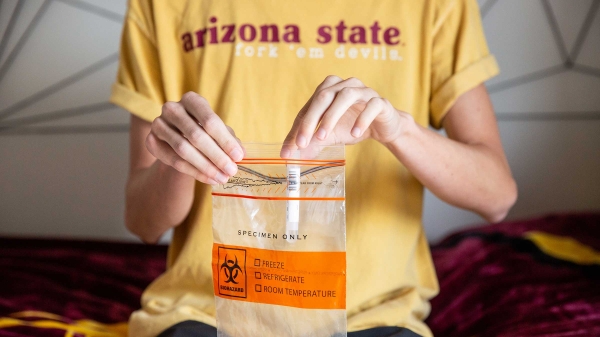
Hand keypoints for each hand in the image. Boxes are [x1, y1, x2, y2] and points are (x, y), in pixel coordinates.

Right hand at [145, 92, 243, 184]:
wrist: (179, 139)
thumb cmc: (205, 132)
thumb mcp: (219, 132)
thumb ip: (229, 140)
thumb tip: (240, 153)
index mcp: (192, 100)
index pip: (210, 120)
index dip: (225, 140)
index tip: (239, 157)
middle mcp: (172, 108)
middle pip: (196, 135)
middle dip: (216, 156)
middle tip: (232, 171)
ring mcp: (158, 124)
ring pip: (183, 149)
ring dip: (205, 167)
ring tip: (222, 178)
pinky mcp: (151, 141)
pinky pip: (173, 160)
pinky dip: (193, 172)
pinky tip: (209, 179)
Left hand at [280, 75, 412, 156]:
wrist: (383, 127)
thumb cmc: (352, 126)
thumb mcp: (330, 136)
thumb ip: (312, 142)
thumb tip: (291, 155)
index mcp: (329, 89)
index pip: (309, 107)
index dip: (298, 127)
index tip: (289, 149)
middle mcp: (345, 85)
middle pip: (324, 96)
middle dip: (310, 120)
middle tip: (302, 142)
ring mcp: (364, 91)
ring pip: (346, 95)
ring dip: (331, 116)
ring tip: (323, 138)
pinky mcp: (380, 101)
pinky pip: (371, 105)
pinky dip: (362, 119)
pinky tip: (354, 134)